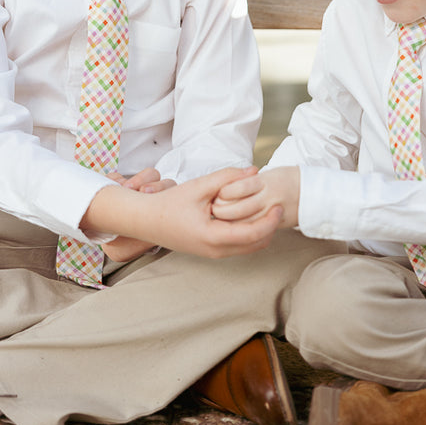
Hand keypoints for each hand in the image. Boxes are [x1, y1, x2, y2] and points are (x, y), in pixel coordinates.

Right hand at [86, 166, 283, 258]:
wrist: (146, 221)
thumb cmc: (169, 203)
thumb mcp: (199, 186)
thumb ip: (227, 177)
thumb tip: (254, 170)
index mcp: (213, 237)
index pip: (254, 234)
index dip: (271, 220)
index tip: (279, 205)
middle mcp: (216, 251)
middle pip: (257, 245)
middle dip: (270, 227)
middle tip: (276, 205)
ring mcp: (213, 254)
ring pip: (249, 248)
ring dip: (260, 231)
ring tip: (264, 208)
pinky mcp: (211, 251)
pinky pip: (238, 246)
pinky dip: (248, 233)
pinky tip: (247, 214)